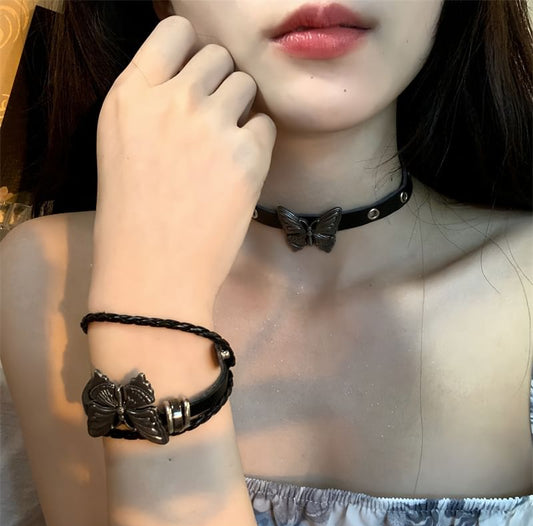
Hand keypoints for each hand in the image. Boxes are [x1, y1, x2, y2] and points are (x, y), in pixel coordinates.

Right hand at [90, 15, 276, 312]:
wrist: (154, 271)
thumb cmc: (131, 216)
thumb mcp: (120, 145)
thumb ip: (152, 102)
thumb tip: (196, 77)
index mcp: (130, 95)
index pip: (175, 31)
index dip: (191, 49)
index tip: (196, 73)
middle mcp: (172, 100)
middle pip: (217, 55)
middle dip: (219, 82)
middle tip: (211, 120)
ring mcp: (211, 127)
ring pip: (246, 84)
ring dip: (240, 109)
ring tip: (224, 147)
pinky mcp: (247, 156)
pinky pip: (265, 125)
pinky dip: (257, 143)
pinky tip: (238, 171)